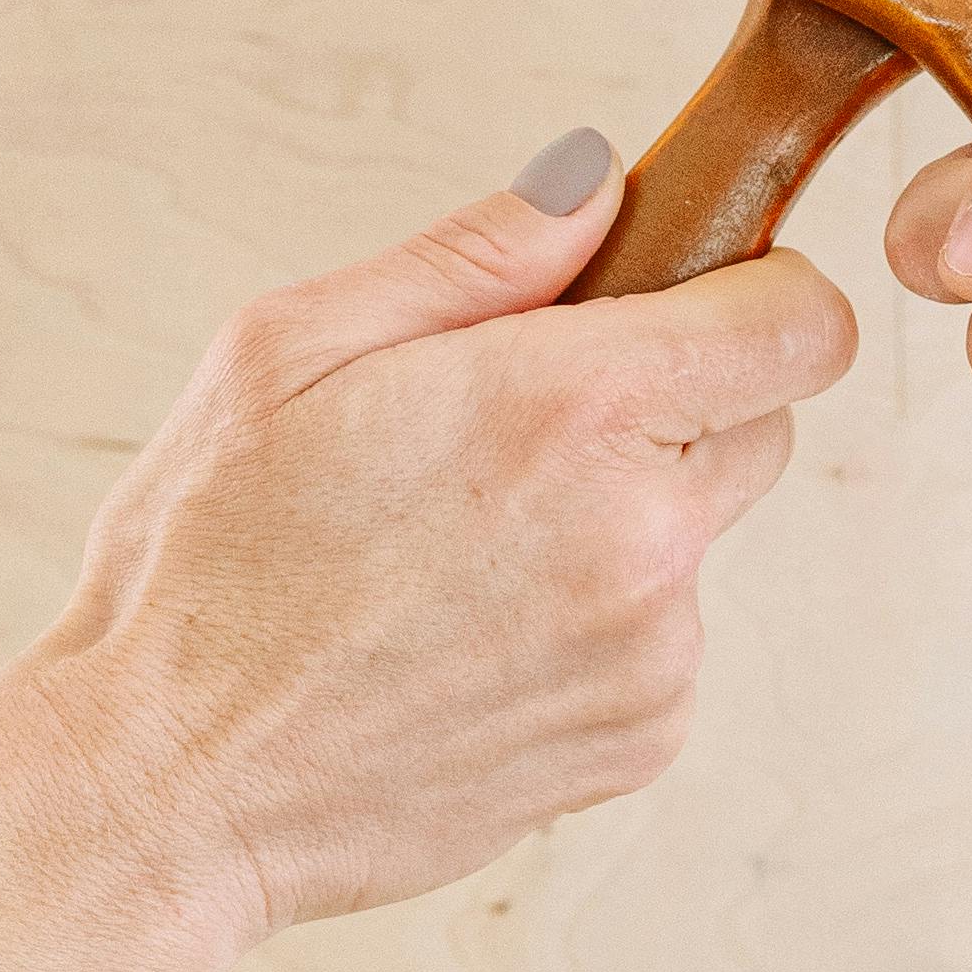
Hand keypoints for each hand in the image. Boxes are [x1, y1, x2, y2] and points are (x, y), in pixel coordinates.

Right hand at [17, 136, 856, 945]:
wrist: (170, 787)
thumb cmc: (206, 560)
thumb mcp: (292, 346)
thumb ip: (476, 253)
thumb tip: (598, 184)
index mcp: (572, 408)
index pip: (801, 325)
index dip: (757, 294)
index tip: (685, 299)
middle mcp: (644, 534)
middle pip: (758, 422)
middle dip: (669, 403)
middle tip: (514, 428)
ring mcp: (653, 653)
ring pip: (698, 537)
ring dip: (621, 521)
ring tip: (455, 552)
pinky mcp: (639, 742)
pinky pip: (660, 642)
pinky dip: (593, 626)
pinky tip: (464, 636)